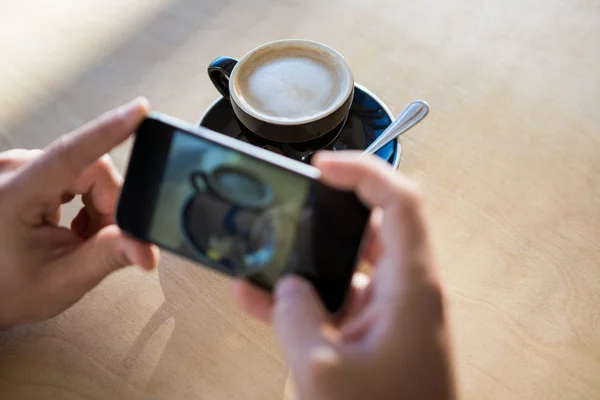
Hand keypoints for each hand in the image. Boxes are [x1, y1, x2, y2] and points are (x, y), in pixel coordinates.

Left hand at [0, 98, 158, 327]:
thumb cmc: (6, 288)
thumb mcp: (62, 281)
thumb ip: (107, 257)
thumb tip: (146, 248)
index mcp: (13, 195)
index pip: (71, 154)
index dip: (109, 131)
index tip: (138, 111)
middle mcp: (13, 170)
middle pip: (92, 168)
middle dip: (110, 206)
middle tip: (102, 240)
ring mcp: (19, 167)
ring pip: (88, 171)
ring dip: (99, 206)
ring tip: (82, 238)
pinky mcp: (27, 168)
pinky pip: (76, 173)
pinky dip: (87, 202)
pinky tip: (74, 225)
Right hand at [233, 151, 455, 399]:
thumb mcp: (323, 370)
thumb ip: (295, 315)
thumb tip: (286, 286)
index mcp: (410, 285)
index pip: (400, 200)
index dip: (364, 171)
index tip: (322, 167)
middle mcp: (406, 290)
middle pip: (371, 225)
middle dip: (326, 212)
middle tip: (289, 204)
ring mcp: (390, 312)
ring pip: (347, 263)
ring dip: (306, 258)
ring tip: (262, 253)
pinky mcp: (375, 333)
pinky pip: (337, 299)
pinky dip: (304, 295)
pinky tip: (261, 297)